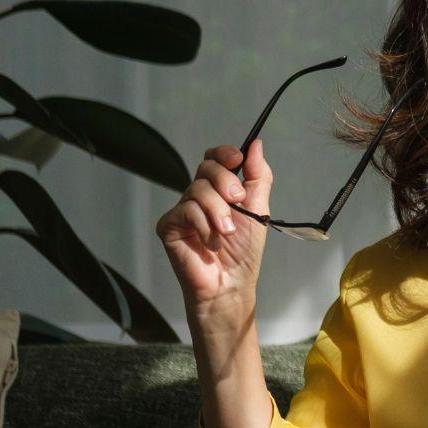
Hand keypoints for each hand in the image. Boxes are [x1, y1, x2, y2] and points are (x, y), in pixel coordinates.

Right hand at [156, 139, 271, 315]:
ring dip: (219, 211)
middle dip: (226, 182)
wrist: (231, 283)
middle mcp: (199, 196)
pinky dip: (204, 224)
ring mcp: (183, 210)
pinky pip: (185, 210)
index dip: (224, 154)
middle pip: (206, 168)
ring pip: (197, 189)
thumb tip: (256, 145)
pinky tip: (211, 242)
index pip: (214, 158)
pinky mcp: (169, 225)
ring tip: (227, 232)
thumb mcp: (258, 208)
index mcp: (219, 190)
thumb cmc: (243, 251)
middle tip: (238, 202)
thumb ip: (258, 176)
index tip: (237, 159)